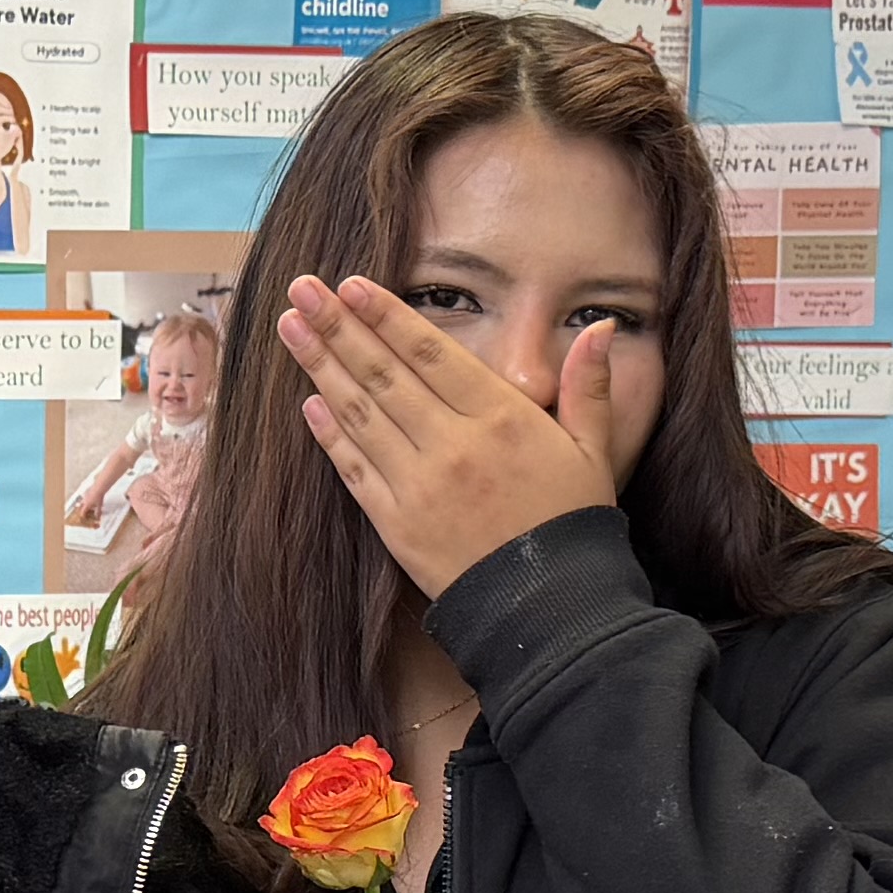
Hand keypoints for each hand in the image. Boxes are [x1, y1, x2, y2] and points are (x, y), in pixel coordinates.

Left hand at [276, 272, 660, 598]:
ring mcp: (419, 486)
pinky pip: (356, 470)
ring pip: (361, 414)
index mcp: (501, 418)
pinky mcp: (397, 525)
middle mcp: (453, 445)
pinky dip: (330, 435)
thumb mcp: (594, 450)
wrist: (550, 609)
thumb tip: (601, 328)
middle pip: (384, 374)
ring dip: (321, 368)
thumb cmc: (574, 523)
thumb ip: (590, 386)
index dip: (386, 315)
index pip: (430, 353)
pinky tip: (308, 403)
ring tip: (290, 329)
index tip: (351, 284)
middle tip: (299, 289)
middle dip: (338, 327)